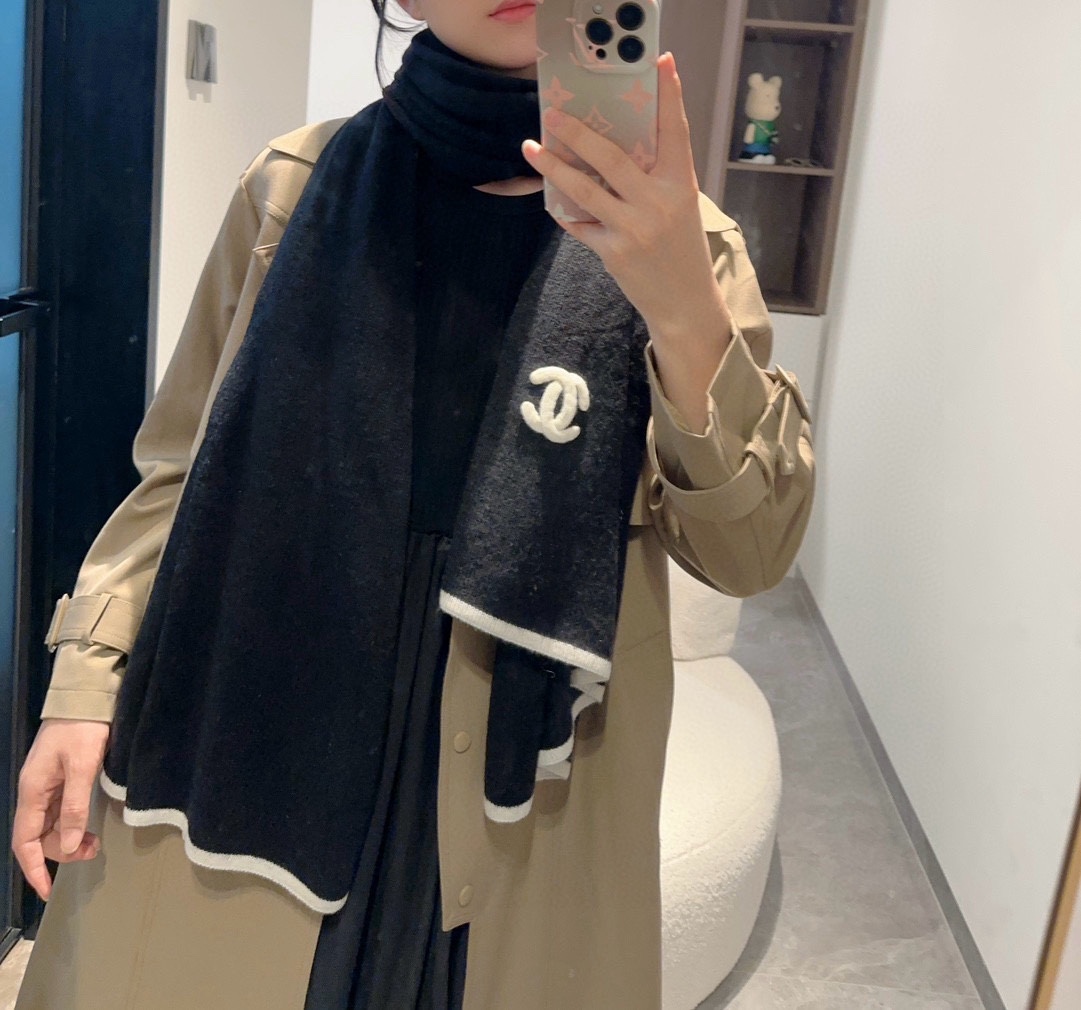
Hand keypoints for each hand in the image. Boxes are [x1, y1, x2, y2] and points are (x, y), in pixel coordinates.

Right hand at [13, 718, 110, 899]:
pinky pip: (61, 811)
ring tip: (95, 843)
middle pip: (39, 836)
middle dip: (61, 852)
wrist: (86, 696)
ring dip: (69, 839)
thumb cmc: (83, 728)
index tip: (47, 890)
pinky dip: (73, 823)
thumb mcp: (82, 767)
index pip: (24, 841)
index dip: (33, 868)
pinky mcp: (61, 777)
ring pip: (51, 825)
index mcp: (32, 792)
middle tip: (92, 853)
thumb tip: (68, 845)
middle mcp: (35, 792)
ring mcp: (47, 785)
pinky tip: (89, 826)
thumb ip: (75, 806)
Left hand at [521, 51, 728, 336]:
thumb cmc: (682, 250)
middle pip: (611, 157)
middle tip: (554, 114)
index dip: (669, 96)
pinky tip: (553, 200)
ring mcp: (634, 228)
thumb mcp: (681, 207)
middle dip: (578, 132)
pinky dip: (565, 211)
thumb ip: (657, 179)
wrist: (685, 303)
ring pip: (585, 189)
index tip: (661, 63)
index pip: (675, 132)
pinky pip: (580, 223)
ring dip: (554, 166)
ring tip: (532, 147)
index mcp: (680, 185)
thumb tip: (615, 149)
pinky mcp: (613, 251)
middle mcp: (657, 203)